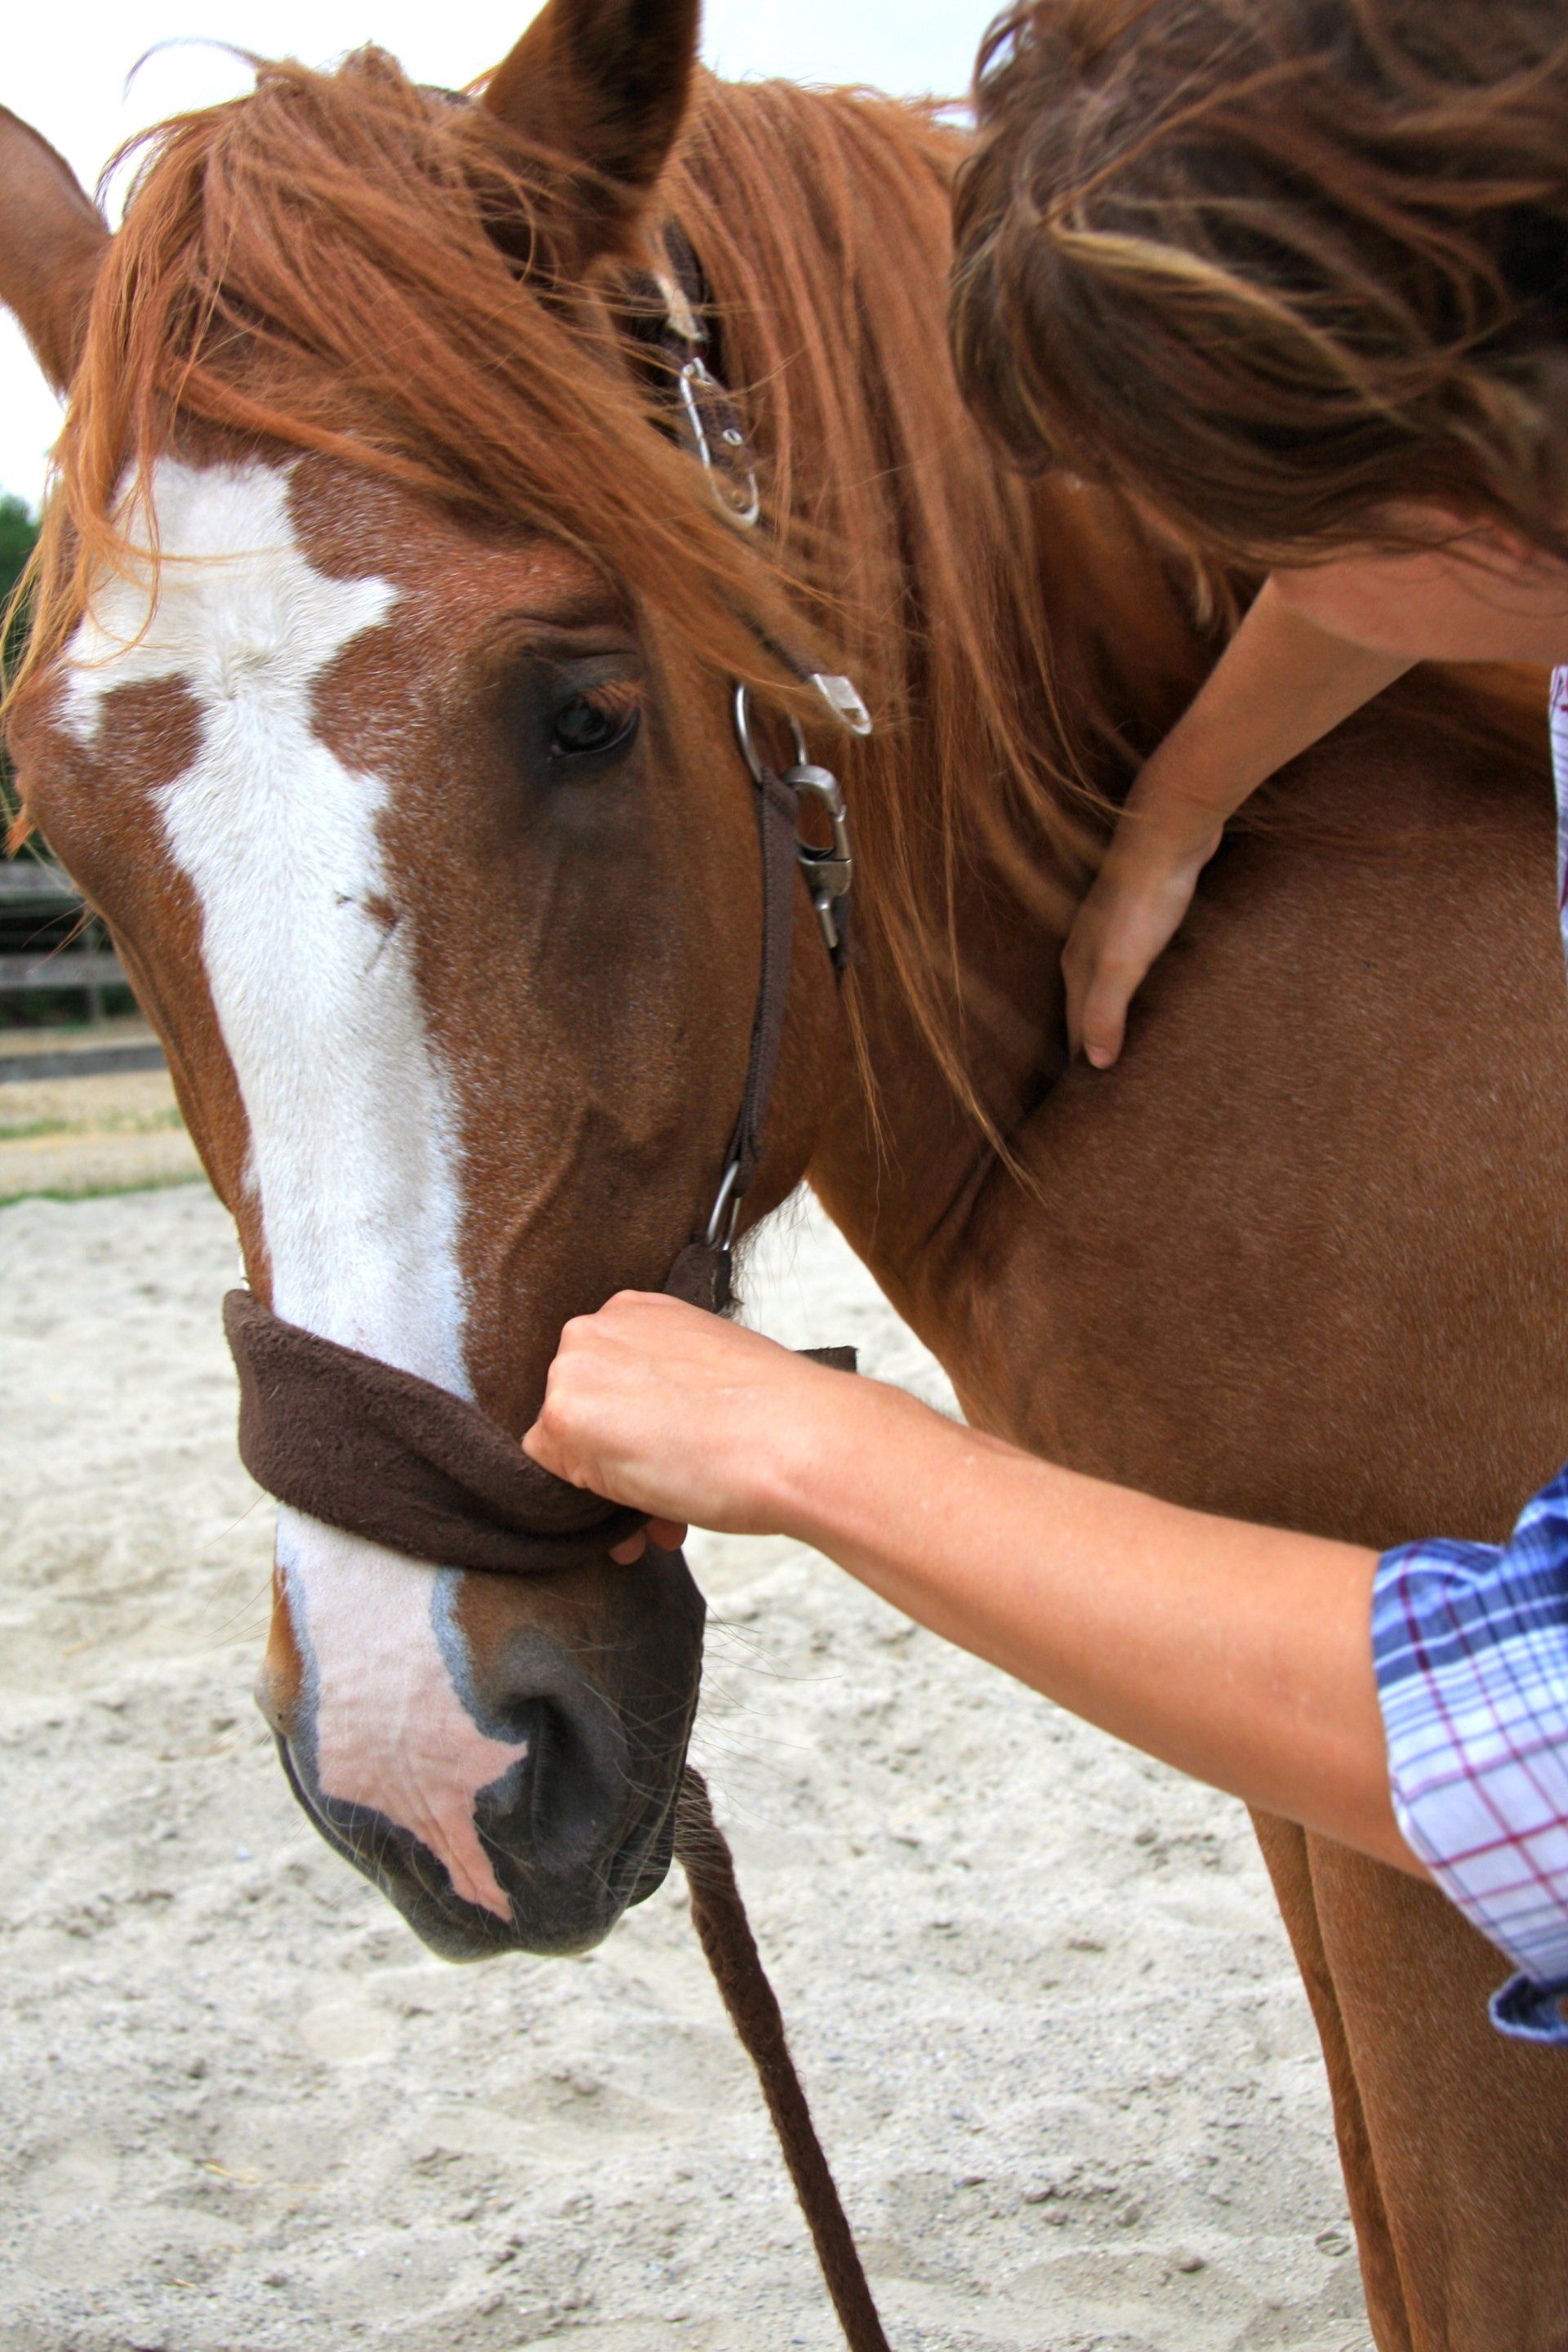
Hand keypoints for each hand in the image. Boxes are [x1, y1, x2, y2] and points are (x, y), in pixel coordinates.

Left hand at [524, 1292, 844, 1560]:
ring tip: (671, 1514)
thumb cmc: (775, 1413)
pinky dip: (596, 1510)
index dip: (635, 1430)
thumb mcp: (712, 1374)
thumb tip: (650, 1431)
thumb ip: (666, 1391)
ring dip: (614, 1491)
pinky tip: (656, 1514)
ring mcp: (575, 1369)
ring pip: (565, 1447)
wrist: (797, 1439)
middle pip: (579, 1414)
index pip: (606, 1382)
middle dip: (620, 1463)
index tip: (670, 1455)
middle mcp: (598, 1329)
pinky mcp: (563, 1418)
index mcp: (637, 1310)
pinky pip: (554, 1480)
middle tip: (672, 1492)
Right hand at [1062, 807, 1219, 1067]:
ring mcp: (1113, 932)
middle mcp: (1087, 950)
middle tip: (1108, 1082)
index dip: (1083, 1062)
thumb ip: (1106, 1012)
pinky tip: (1154, 993)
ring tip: (1129, 1046)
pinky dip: (1137, 989)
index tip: (1091, 1101)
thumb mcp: (1123, 964)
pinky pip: (1133, 965)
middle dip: (1093, 1043)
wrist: (1167, 834)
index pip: (1074, 1030)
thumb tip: (1096, 1065)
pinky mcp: (1141, 917)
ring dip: (1114, 1015)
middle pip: (1086, 1009)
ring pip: (1108, 986)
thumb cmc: (1144, 900)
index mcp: (1077, 966)